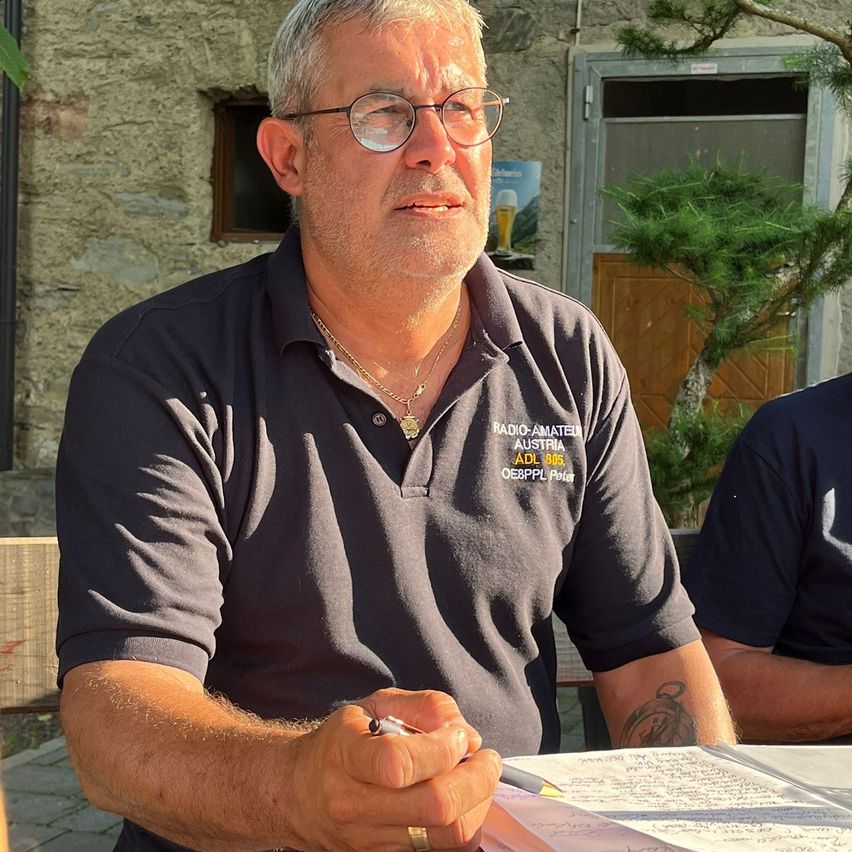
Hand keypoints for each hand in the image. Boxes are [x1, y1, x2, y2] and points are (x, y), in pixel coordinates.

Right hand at [282, 688, 500, 850]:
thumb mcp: (376, 704)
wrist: (300, 791)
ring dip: (477, 805)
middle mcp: (353, 804)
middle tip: (488, 759)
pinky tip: (462, 802)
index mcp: (345, 755)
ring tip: (478, 779)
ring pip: (444, 838)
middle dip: (477, 779)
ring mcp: (367, 840)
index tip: (459, 735)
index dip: (442, 749)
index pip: (399, 764)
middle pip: (433, 807)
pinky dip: (464, 827)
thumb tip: (468, 735)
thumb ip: (425, 706)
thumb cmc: (344, 742)